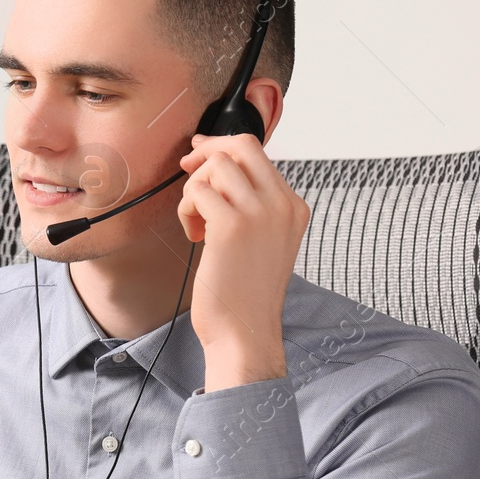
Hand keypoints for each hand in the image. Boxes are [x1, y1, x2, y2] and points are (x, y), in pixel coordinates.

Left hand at [176, 133, 309, 391]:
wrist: (245, 332)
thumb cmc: (245, 293)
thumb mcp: (264, 242)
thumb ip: (252, 207)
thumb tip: (218, 169)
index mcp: (293, 207)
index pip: (258, 154)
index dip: (222, 147)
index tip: (199, 154)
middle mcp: (282, 204)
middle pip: (241, 146)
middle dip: (206, 151)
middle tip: (186, 170)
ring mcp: (259, 213)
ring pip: (216, 165)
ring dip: (194, 189)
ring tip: (197, 223)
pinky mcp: (231, 226)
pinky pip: (197, 192)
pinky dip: (186, 210)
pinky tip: (195, 237)